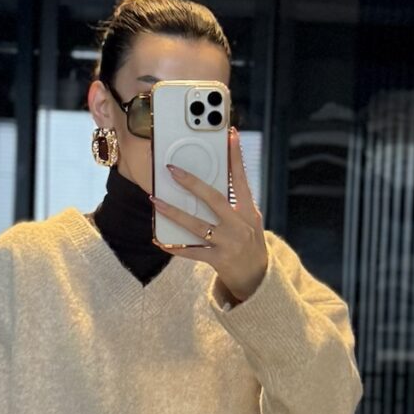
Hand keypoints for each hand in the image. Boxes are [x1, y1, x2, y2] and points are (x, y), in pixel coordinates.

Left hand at [151, 127, 268, 305]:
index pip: (241, 179)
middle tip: (172, 169)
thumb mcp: (249, 221)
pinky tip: (159, 239)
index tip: (230, 135)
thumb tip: (206, 183)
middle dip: (192, 183)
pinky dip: (174, 247)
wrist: (259, 279)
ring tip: (155, 200)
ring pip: (196, 224)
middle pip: (214, 199)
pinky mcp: (218, 260)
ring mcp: (228, 243)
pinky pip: (191, 252)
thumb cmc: (250, 243)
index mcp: (248, 211)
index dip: (236, 157)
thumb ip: (233, 203)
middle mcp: (239, 225)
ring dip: (173, 212)